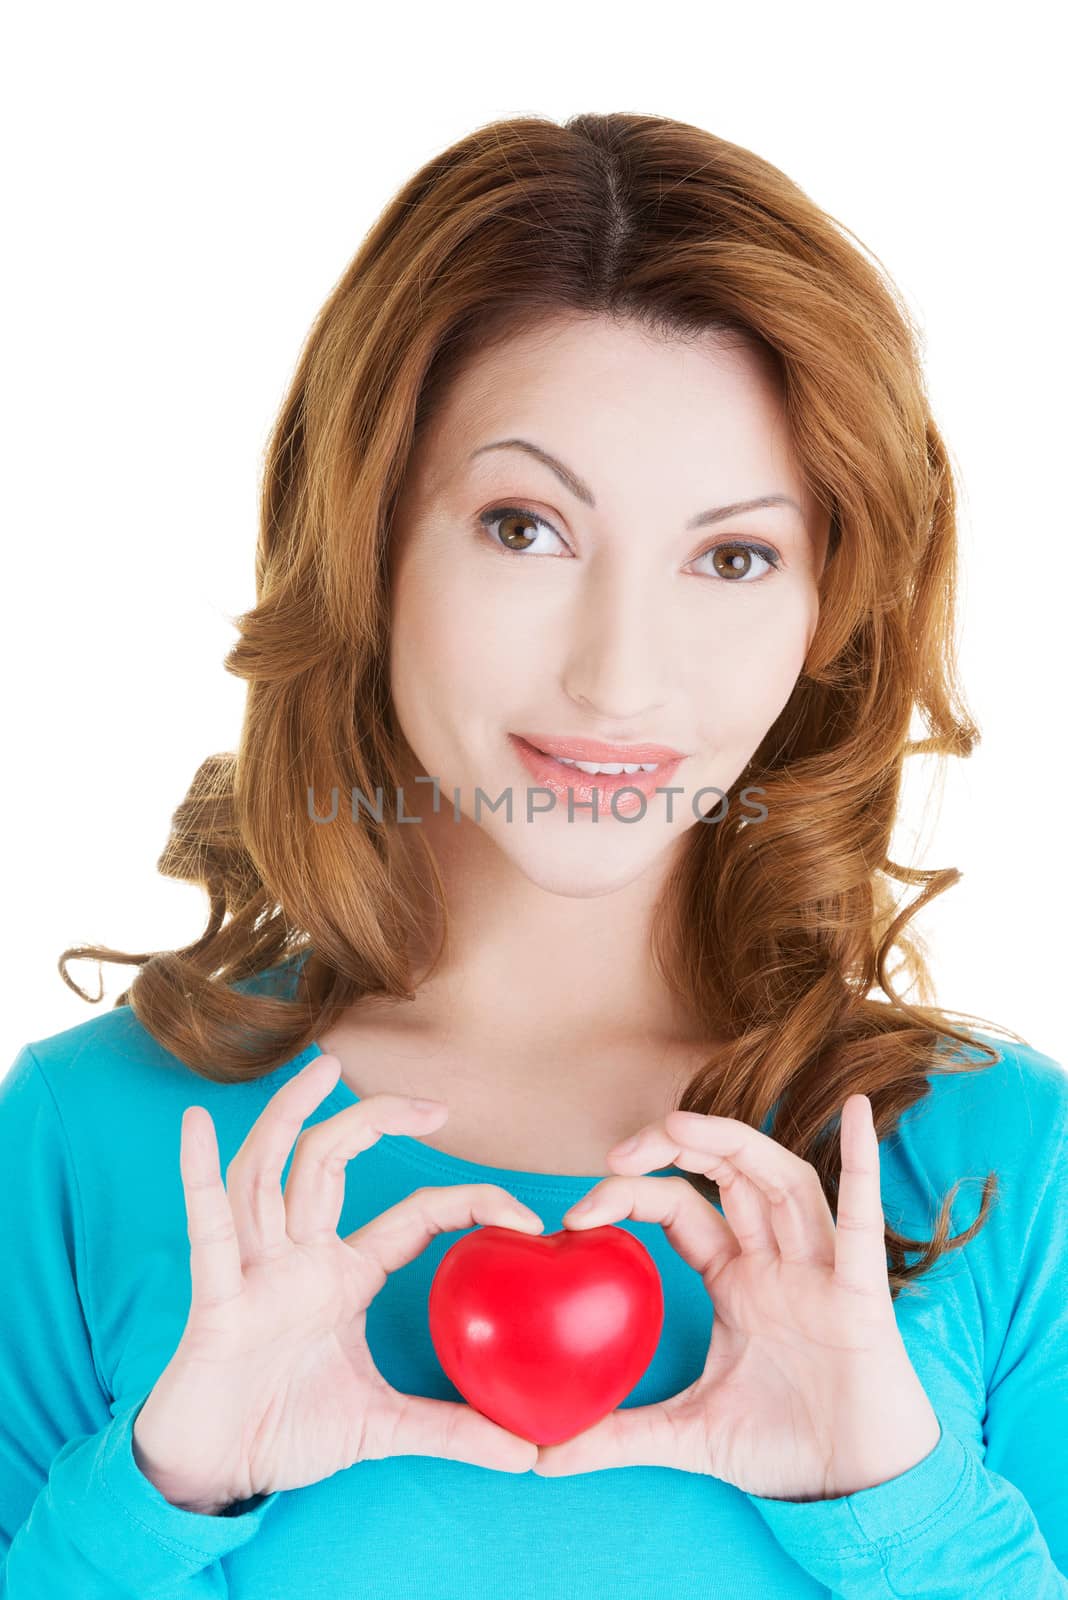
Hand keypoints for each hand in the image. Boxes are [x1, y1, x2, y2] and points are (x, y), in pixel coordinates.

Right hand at [133, 1055, 541, 1512]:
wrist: (213, 1473)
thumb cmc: (284, 1431)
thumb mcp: (382, 1428)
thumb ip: (450, 1431)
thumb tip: (527, 1456)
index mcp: (343, 1274)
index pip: (414, 1215)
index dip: (468, 1203)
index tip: (525, 1214)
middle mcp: (298, 1256)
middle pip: (332, 1161)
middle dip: (376, 1118)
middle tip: (436, 1103)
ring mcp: (254, 1269)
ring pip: (269, 1171)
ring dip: (290, 1116)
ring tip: (323, 1067)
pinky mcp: (217, 1298)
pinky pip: (208, 1229)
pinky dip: (198, 1175)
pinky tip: (198, 1125)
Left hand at [532, 1094, 941, 1501]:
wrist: (857, 1491)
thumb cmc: (785, 1448)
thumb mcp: (687, 1435)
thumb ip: (617, 1436)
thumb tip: (541, 1458)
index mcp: (738, 1280)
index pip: (679, 1210)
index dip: (631, 1195)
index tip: (575, 1216)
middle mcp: (778, 1262)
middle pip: (729, 1173)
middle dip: (677, 1146)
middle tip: (618, 1151)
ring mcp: (821, 1272)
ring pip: (783, 1180)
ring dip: (734, 1144)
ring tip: (680, 1125)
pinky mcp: (863, 1296)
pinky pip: (863, 1223)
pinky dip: (862, 1166)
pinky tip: (856, 1114)